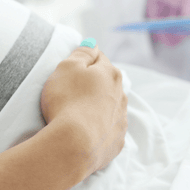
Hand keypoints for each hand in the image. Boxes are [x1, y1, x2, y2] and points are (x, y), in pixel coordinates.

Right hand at [40, 44, 127, 176]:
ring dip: (97, 107)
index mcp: (111, 74)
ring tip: (76, 115)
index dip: (83, 62)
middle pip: (107, 84)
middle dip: (93, 86)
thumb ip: (81, 53)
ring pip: (110, 107)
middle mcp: (122, 96)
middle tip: (70, 93)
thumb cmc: (67, 102)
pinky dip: (98, 129)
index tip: (71, 70)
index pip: (99, 58)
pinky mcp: (116, 142)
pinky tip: (84, 133)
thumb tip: (92, 45)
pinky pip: (107, 131)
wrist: (73, 144)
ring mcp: (121, 120)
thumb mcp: (67, 67)